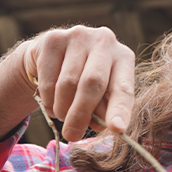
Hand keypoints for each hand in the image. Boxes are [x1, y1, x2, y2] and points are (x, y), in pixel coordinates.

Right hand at [20, 26, 135, 140]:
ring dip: (62, 109)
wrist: (50, 61)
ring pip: (67, 84)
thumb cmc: (82, 84)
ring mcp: (78, 36)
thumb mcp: (99, 98)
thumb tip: (102, 124)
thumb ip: (103, 110)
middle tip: (72, 135)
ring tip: (62, 114)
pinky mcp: (53, 39)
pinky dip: (48, 100)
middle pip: (92, 83)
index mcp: (123, 58)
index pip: (123, 87)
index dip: (120, 109)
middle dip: (81, 114)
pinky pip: (49, 80)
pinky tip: (51, 100)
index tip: (117, 128)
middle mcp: (104, 41)